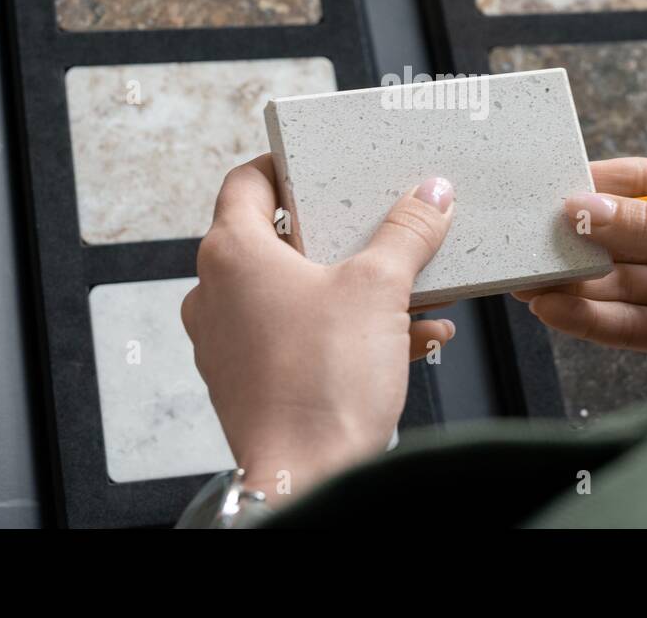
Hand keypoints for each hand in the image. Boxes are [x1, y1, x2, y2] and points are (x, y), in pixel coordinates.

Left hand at [181, 155, 456, 504]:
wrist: (309, 478)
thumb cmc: (321, 386)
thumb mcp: (381, 289)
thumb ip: (408, 232)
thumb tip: (430, 194)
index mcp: (232, 253)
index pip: (245, 182)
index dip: (285, 166)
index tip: (320, 166)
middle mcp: (216, 294)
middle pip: (278, 239)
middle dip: (342, 238)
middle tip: (379, 230)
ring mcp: (228, 341)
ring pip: (296, 294)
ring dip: (356, 290)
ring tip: (411, 294)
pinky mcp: (250, 381)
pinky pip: (300, 338)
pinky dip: (347, 332)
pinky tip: (407, 340)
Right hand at [515, 158, 646, 398]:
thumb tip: (585, 205)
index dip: (599, 186)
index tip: (551, 188)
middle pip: (624, 234)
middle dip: (577, 239)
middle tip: (527, 240)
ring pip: (617, 281)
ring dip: (574, 281)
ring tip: (529, 280)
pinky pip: (623, 322)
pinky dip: (587, 317)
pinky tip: (554, 309)